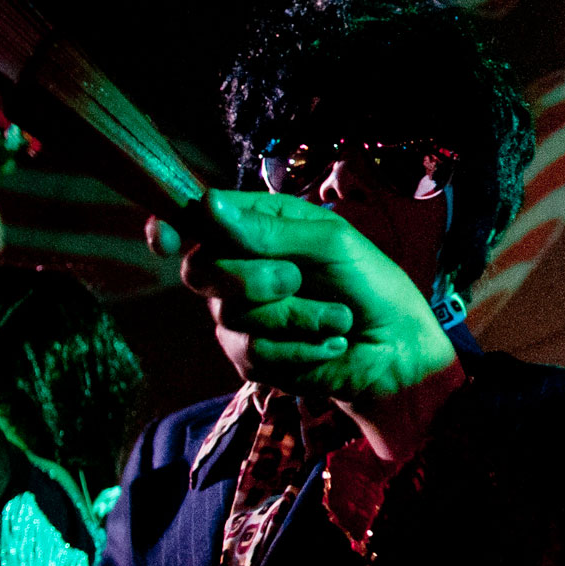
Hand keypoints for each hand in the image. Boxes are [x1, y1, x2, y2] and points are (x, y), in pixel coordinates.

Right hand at [177, 190, 463, 460]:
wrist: (396, 347)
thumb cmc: (370, 282)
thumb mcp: (331, 242)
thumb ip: (270, 230)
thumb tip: (208, 206)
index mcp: (257, 228)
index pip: (196, 221)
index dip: (172, 227)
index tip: (168, 240)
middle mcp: (239, 270)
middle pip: (201, 269)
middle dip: (252, 277)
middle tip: (296, 279)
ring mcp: (240, 317)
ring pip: (233, 314)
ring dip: (298, 316)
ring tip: (339, 318)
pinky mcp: (251, 359)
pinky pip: (255, 352)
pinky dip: (303, 347)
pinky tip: (332, 343)